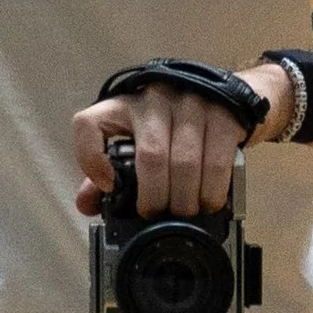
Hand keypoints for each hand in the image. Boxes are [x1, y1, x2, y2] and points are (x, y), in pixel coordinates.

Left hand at [73, 75, 262, 219]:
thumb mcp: (138, 141)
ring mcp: (190, 104)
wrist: (226, 97)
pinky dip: (210, 191)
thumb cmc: (174, 126)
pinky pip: (215, 163)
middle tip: (159, 215)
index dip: (91, 158)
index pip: (89, 124)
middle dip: (156, 197)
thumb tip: (86, 204)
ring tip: (184, 213)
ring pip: (184, 163)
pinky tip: (208, 202)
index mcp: (123, 107)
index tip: (109, 185)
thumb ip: (110, 170)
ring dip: (184, 199)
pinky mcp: (222, 115)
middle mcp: (154, 100)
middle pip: (150, 156)